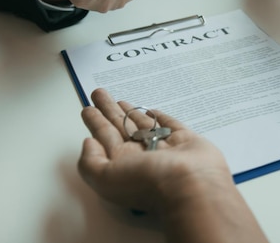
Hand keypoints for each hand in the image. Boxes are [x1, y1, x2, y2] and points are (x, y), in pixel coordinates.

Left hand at [79, 89, 268, 242]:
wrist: (191, 184)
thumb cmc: (149, 183)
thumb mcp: (105, 178)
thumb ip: (90, 161)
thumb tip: (89, 143)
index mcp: (122, 164)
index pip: (104, 137)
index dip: (94, 122)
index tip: (87, 108)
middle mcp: (141, 156)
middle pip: (120, 127)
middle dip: (108, 111)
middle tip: (99, 94)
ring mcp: (163, 147)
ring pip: (143, 124)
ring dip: (131, 111)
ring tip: (120, 100)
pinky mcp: (185, 140)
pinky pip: (169, 124)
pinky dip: (161, 117)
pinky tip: (152, 110)